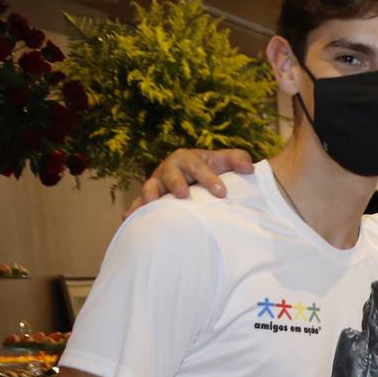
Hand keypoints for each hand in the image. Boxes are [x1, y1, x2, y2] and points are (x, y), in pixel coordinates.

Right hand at [131, 148, 253, 214]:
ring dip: (150, 194)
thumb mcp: (224, 161)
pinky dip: (134, 210)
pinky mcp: (150, 198)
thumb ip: (237, 160)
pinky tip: (128, 218)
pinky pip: (139, 203)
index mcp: (188, 159)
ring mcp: (157, 183)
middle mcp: (169, 169)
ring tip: (152, 203)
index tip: (221, 193)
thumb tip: (249, 167)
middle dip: (177, 183)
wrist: (195, 177)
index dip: (208, 178)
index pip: (198, 166)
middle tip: (184, 195)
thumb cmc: (212, 169)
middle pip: (171, 174)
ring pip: (151, 186)